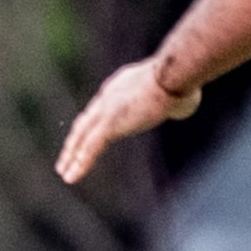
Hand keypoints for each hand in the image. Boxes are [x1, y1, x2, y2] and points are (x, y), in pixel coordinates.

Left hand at [55, 60, 200, 183]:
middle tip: (67, 156)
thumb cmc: (186, 80)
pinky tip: (71, 177)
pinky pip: (89, 148)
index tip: (86, 135)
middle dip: (75, 140)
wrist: (176, 73)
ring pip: (82, 137)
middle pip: (85, 122)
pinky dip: (80, 162)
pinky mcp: (109, 124)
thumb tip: (180, 108)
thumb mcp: (180, 93)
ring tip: (64, 173)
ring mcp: (107, 110)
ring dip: (72, 156)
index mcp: (122, 85)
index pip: (102, 107)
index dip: (93, 123)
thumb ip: (174, 102)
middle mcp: (109, 96)